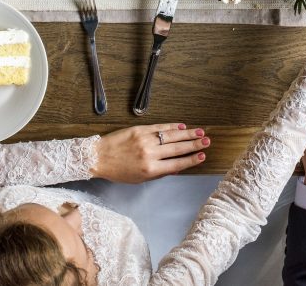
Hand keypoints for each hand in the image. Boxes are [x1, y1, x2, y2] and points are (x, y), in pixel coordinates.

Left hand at [92, 123, 208, 181]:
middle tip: (207, 141)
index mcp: (150, 169)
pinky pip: (160, 127)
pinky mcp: (140, 129)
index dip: (191, 160)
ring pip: (171, 136)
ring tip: (200, 132)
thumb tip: (177, 168)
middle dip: (194, 145)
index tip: (202, 156)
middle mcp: (150, 154)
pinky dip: (172, 126)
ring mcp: (145, 140)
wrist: (98, 157)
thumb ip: (159, 173)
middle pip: (177, 148)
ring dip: (188, 134)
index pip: (177, 164)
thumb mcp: (139, 179)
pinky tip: (182, 126)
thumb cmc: (118, 171)